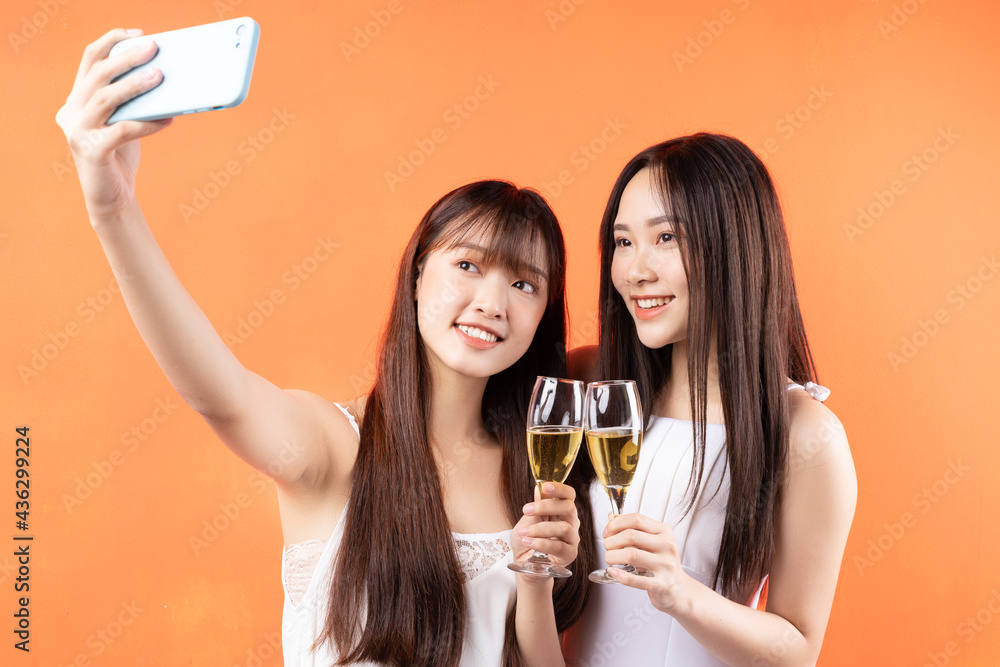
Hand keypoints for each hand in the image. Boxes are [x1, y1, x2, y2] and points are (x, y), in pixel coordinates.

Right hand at [55, 29, 173, 221]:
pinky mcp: (91, 151)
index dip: (112, 42)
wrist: (112, 197)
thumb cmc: (121, 155)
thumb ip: (133, 100)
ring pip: (106, 99)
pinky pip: (122, 131)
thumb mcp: (124, 120)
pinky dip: (147, 124)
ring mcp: (78, 132)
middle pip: (98, 75)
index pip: (90, 59)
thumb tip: (165, 76)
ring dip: (135, 85)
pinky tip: (168, 120)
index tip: (139, 35)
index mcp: (77, 98)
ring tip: (160, 77)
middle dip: (126, 58)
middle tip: (153, 49)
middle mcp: (72, 111)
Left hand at [510, 482, 580, 573]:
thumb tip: (539, 488)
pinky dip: (541, 543)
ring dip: (540, 528)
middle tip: (526, 509)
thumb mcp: (526, 521)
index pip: (568, 495)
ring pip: (563, 527)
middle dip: (546, 506)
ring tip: (523, 532)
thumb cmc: (527, 539)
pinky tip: (529, 542)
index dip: (559, 488)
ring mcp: (572, 538)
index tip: (544, 486)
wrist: (524, 562)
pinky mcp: (569, 554)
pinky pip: (559, 546)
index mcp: (561, 510)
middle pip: (568, 507)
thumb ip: (535, 507)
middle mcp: (570, 522)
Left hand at [603, 512, 693, 612]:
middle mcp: (667, 546)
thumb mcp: (650, 541)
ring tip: (610, 559)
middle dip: (611, 541)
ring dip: (612, 556)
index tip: (607, 531)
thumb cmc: (661, 562)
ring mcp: (666, 565)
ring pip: (631, 554)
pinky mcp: (662, 584)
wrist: (678, 588)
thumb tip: (611, 517)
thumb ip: (631, 529)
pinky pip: (638, 580)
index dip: (616, 523)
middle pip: (630, 535)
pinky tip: (613, 572)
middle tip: (608, 547)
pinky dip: (621, 576)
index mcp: (663, 531)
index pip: (636, 519)